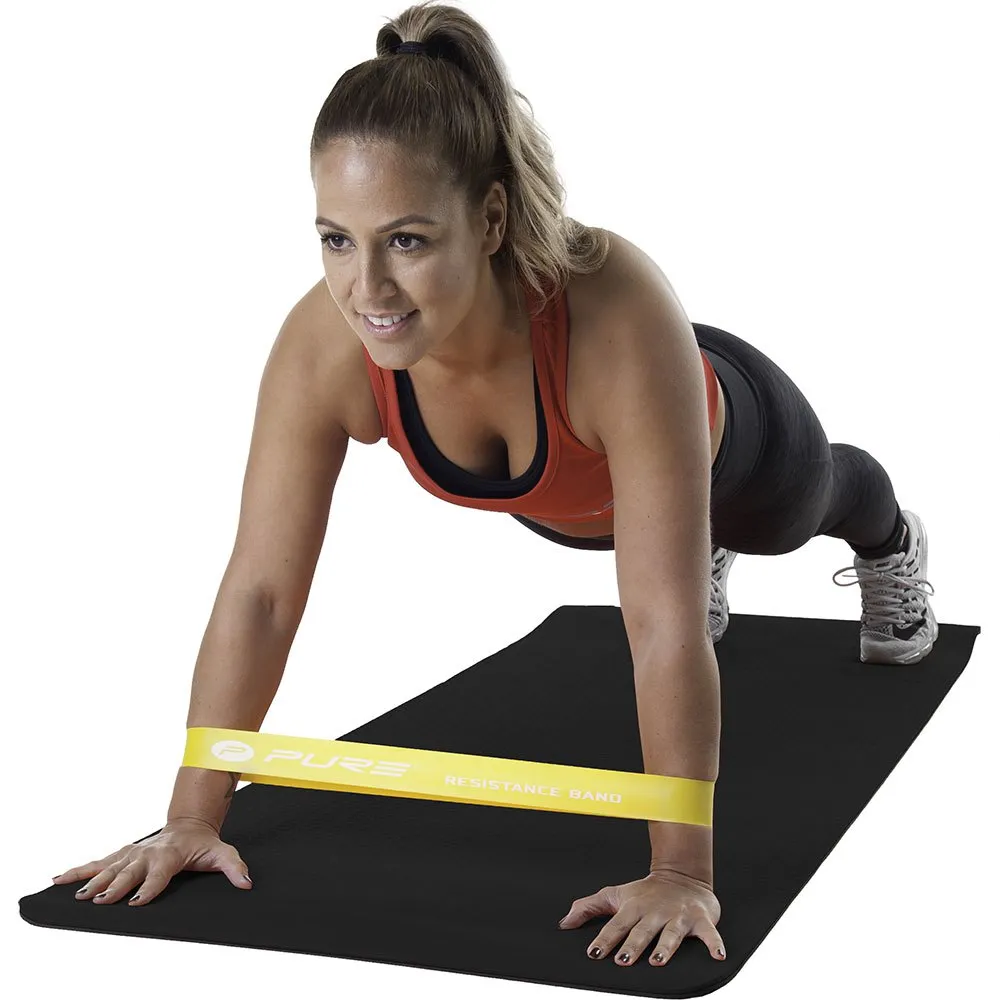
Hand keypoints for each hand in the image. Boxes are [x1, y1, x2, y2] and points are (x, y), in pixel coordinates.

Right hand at [51, 818, 252, 905]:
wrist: (190, 824)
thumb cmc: (204, 844)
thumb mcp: (224, 853)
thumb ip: (235, 867)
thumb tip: (247, 883)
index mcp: (170, 854)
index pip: (159, 873)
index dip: (149, 888)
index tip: (136, 902)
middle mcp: (148, 852)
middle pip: (129, 871)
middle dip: (116, 886)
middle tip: (101, 901)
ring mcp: (133, 852)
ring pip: (109, 866)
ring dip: (93, 881)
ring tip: (78, 896)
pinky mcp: (123, 853)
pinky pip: (98, 862)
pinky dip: (78, 870)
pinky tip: (58, 880)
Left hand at [557, 868, 724, 966]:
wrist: (682, 875)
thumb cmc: (645, 892)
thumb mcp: (615, 895)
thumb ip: (589, 907)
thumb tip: (563, 923)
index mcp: (633, 907)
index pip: (616, 925)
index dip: (604, 939)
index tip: (593, 953)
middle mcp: (655, 912)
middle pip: (642, 931)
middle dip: (632, 945)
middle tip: (622, 960)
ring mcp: (678, 915)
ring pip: (671, 934)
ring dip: (665, 948)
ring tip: (657, 962)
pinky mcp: (701, 918)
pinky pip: (710, 933)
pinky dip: (715, 943)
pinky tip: (717, 956)